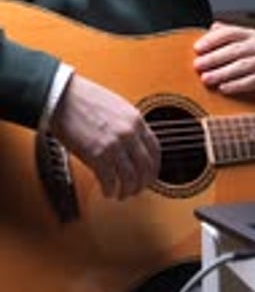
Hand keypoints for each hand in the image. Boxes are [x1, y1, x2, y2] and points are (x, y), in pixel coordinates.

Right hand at [49, 74, 160, 199]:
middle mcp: (129, 133)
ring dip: (127, 190)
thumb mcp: (117, 107)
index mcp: (136, 120)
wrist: (62, 97)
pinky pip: (110, 180)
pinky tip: (108, 192)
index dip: (154, 167)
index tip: (150, 175)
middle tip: (136, 190)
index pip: (155, 149)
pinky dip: (110, 190)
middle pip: (145, 167)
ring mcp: (114, 144)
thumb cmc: (84, 99)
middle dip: (143, 183)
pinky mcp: (97, 154)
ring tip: (121, 194)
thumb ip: (128, 125)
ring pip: (130, 177)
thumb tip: (133, 146)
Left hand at [193, 21, 254, 104]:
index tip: (197, 49)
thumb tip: (212, 28)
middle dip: (214, 58)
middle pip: (235, 49)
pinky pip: (252, 81)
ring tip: (206, 79)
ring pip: (242, 65)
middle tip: (197, 66)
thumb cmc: (245, 63)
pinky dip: (236, 85)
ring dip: (222, 73)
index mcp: (250, 34)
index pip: (230, 33)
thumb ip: (223, 37)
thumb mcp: (235, 48)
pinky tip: (223, 88)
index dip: (212, 40)